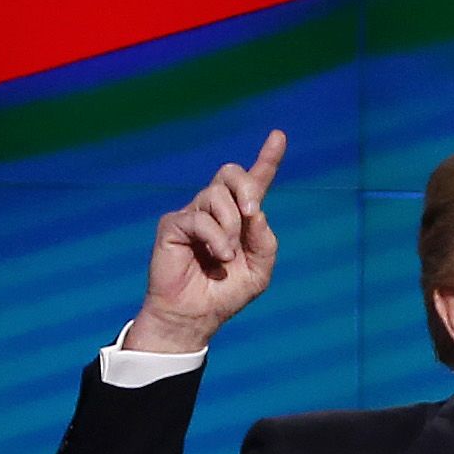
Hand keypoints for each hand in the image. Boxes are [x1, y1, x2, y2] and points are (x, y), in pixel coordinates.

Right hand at [127, 130, 286, 356]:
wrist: (195, 317)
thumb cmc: (225, 294)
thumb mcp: (259, 271)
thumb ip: (266, 241)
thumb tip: (256, 213)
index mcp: (240, 217)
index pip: (255, 181)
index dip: (268, 158)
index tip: (279, 136)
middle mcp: (215, 209)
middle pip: (231, 173)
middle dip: (248, 187)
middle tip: (253, 214)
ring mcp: (193, 214)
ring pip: (217, 195)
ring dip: (231, 226)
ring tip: (227, 255)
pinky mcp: (174, 224)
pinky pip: (200, 217)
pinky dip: (215, 238)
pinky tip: (218, 257)